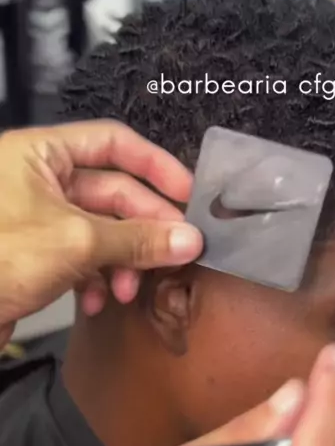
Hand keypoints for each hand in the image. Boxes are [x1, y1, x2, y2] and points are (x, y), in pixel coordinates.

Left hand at [0, 120, 201, 344]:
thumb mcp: (76, 242)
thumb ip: (136, 238)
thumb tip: (187, 239)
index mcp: (41, 153)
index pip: (113, 143)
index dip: (156, 166)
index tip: (188, 194)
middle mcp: (39, 180)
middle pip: (112, 192)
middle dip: (143, 227)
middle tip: (175, 252)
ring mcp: (36, 219)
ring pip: (101, 230)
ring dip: (122, 261)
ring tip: (128, 289)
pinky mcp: (34, 255)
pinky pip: (81, 257)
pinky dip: (96, 279)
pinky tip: (99, 302)